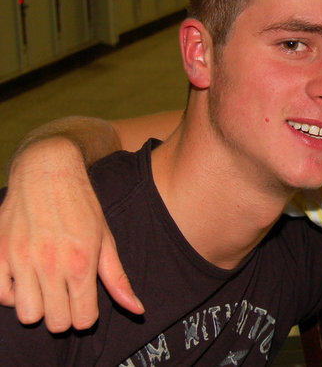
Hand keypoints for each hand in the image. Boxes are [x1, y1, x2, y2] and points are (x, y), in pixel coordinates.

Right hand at [0, 137, 142, 331]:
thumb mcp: (106, 240)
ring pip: (27, 314)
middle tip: (66, 297)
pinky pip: (0, 296)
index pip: (83, 320)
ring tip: (46, 288)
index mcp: (81, 262)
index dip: (86, 316)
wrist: (47, 171)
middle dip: (64, 315)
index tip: (85, 304)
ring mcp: (22, 260)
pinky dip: (12, 294)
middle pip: (55, 322)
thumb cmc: (82, 206)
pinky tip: (25, 280)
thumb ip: (117, 278)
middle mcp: (51, 264)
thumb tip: (136, 309)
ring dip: (39, 306)